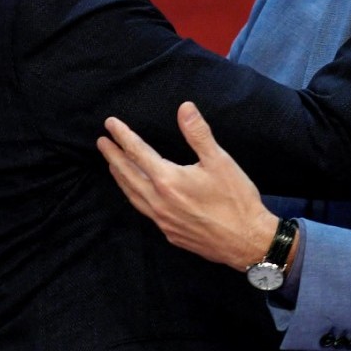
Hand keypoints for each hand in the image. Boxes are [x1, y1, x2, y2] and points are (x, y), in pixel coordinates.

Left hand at [97, 102, 278, 268]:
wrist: (248, 242)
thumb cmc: (236, 200)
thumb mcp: (220, 161)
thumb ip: (198, 133)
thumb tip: (184, 107)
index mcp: (168, 181)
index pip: (137, 153)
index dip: (123, 136)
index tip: (110, 124)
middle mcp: (159, 202)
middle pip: (128, 175)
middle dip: (113, 157)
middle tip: (102, 142)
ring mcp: (163, 220)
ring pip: (133, 195)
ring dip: (121, 178)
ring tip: (113, 165)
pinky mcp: (171, 233)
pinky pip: (145, 210)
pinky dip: (135, 196)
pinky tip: (138, 193)